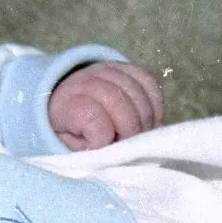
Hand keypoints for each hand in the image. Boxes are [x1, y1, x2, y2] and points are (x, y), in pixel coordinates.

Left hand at [48, 61, 164, 150]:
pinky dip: (155, 105)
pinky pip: (149, 83)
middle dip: (130, 128)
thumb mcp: (73, 149)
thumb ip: (91, 153)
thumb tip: (117, 154)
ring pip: (137, 91)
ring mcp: (107, 71)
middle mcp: (85, 82)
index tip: (106, 147)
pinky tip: (149, 120)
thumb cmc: (73, 134)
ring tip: (140, 134)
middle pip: (118, 100)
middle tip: (129, 143)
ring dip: (145, 118)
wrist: (69, 102)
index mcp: (67, 106)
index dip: (104, 136)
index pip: (91, 118)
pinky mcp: (126, 68)